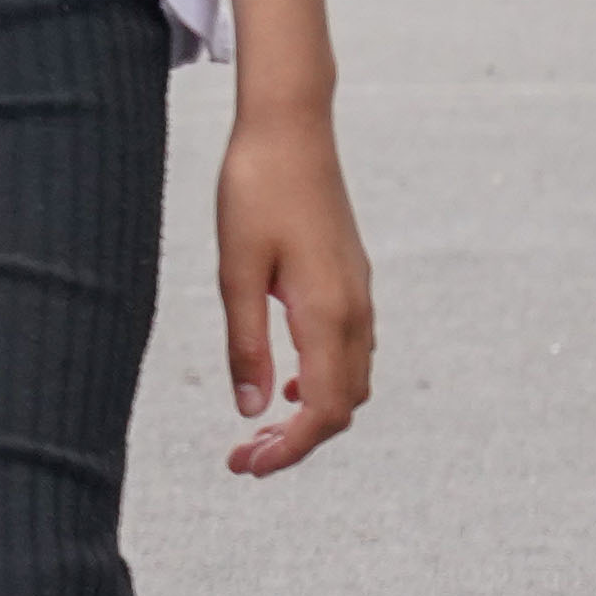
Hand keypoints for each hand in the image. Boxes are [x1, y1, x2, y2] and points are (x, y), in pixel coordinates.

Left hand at [212, 98, 371, 473]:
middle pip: (341, 406)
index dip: (288, 450)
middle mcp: (355, 312)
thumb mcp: (235, 271)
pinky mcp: (352, 280)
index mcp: (328, 315)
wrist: (291, 130)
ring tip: (259, 428)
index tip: (245, 465)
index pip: (321, 411)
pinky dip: (322, 381)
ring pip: (350, 382)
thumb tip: (250, 410)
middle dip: (297, 441)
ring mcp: (360, 295)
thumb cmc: (255, 193)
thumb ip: (244, 344)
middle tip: (242, 457)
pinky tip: (283, 380)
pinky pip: (349, 352)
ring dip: (310, 413)